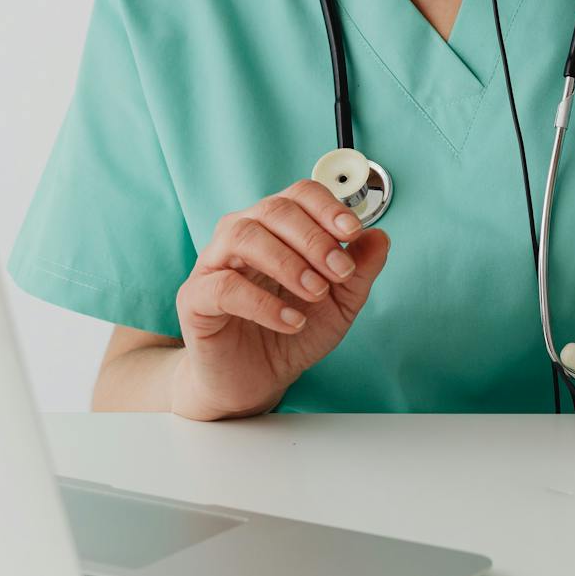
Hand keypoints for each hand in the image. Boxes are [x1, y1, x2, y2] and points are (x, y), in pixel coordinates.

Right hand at [169, 180, 390, 419]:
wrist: (255, 381)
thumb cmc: (291, 334)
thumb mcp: (340, 304)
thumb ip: (360, 271)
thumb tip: (379, 236)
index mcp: (275, 227)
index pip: (299, 194)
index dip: (328, 207)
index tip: (353, 232)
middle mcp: (241, 234)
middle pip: (273, 209)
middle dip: (314, 238)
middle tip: (340, 272)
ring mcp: (214, 264)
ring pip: (243, 235)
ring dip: (288, 262)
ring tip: (316, 293)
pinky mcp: (195, 299)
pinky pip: (224, 287)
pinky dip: (263, 303)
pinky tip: (291, 321)